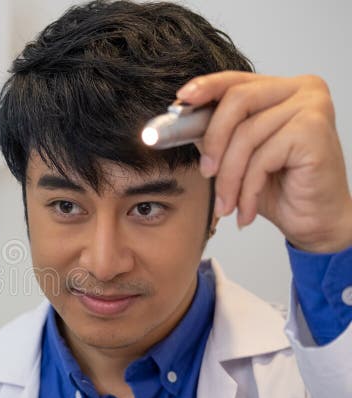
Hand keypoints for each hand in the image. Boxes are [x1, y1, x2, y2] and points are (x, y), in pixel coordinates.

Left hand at [177, 71, 351, 252]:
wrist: (314, 220)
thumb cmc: (280, 187)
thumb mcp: (238, 155)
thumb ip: (216, 131)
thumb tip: (180, 118)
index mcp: (282, 88)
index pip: (236, 80)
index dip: (205, 88)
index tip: (179, 102)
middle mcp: (302, 89)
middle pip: (238, 100)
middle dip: (214, 141)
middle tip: (206, 172)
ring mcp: (312, 107)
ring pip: (246, 135)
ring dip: (230, 178)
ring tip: (227, 205)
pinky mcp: (314, 131)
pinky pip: (262, 157)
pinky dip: (248, 189)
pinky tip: (247, 209)